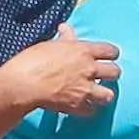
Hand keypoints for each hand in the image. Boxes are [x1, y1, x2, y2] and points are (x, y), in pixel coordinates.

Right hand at [7, 33, 123, 116]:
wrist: (24, 83)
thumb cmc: (33, 60)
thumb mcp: (50, 44)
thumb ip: (64, 38)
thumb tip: (65, 28)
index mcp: (83, 50)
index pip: (110, 50)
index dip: (111, 53)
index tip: (109, 56)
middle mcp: (88, 69)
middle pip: (114, 72)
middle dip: (111, 73)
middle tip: (105, 75)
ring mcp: (85, 89)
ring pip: (108, 95)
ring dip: (103, 94)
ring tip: (98, 94)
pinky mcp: (77, 106)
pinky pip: (91, 110)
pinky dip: (87, 109)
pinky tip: (82, 105)